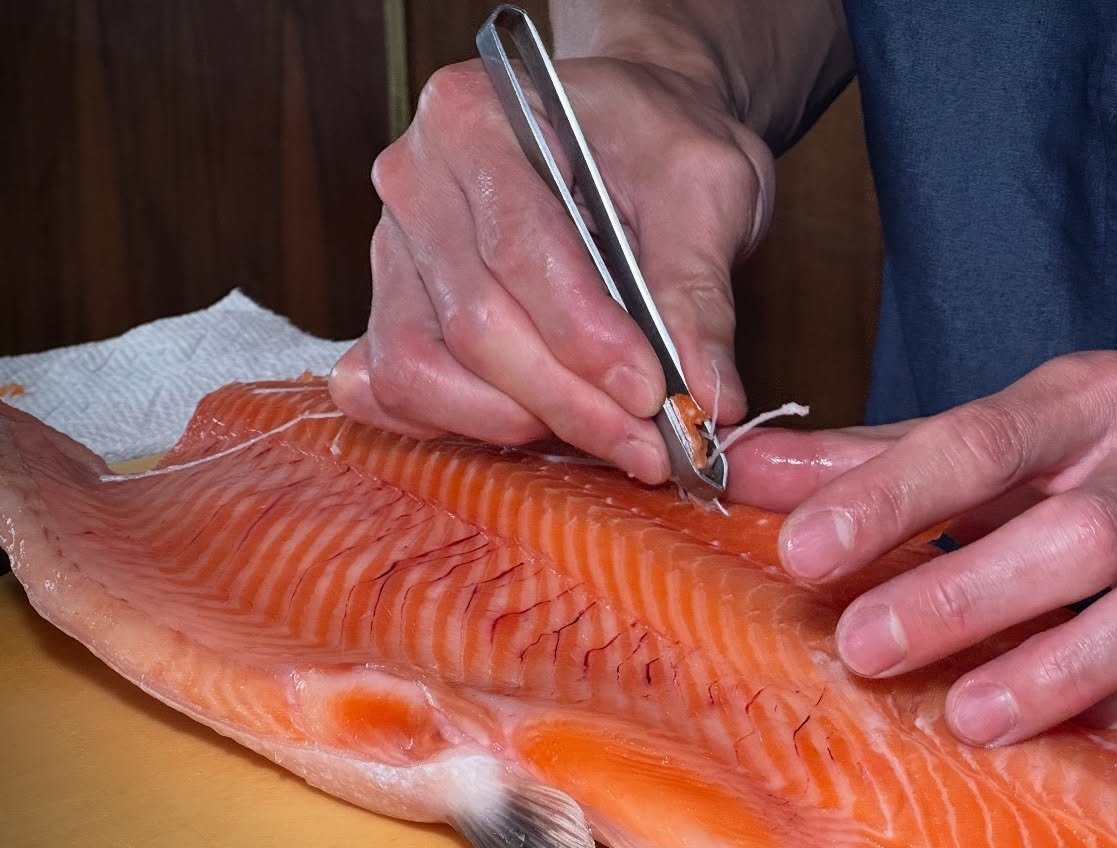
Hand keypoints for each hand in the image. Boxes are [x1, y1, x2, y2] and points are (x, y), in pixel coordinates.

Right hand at [329, 56, 772, 482]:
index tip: (653, 392)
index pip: (520, 250)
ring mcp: (392, 249)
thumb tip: (708, 398)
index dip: (586, 338)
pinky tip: (537, 427)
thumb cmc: (657, 144)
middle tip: (649, 443)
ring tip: (605, 432)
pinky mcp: (392, 307)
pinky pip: (396, 390)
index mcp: (476, 118)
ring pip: (422, 368)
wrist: (626, 130)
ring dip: (518, 422)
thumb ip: (700, 290)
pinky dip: (463, 425)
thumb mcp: (707, 187)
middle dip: (568, 401)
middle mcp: (414, 180)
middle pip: (474, 323)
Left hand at [728, 346, 1116, 744]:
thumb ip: (880, 458)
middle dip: (965, 596)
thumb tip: (743, 470)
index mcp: (1087, 402)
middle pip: (1075, 534)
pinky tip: (1087, 730)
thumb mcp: (1013, 425)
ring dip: (1063, 668)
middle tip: (862, 652)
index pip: (980, 441)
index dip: (890, 498)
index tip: (804, 550)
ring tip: (969, 718)